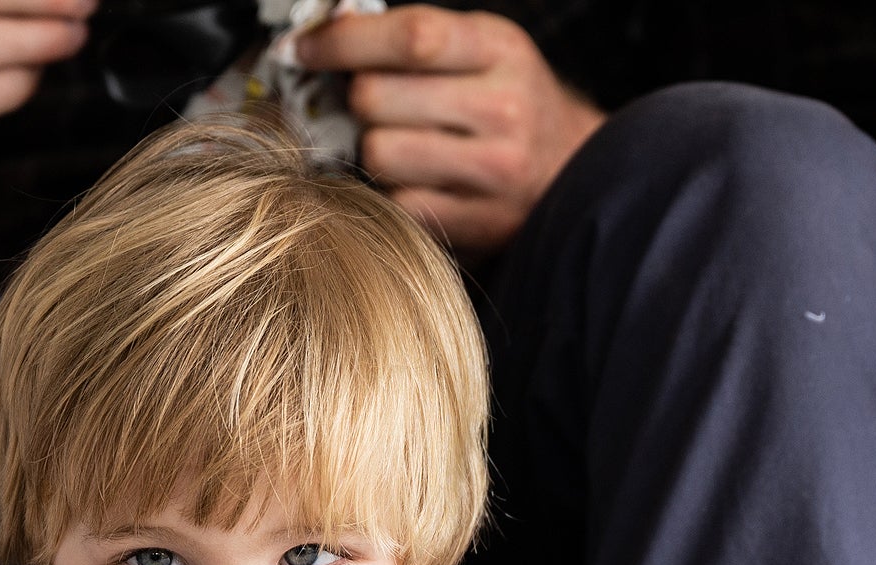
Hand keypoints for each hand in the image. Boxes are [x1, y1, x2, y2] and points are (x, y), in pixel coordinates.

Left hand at [292, 4, 601, 256]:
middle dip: (358, 98)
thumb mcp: (481, 48)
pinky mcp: (476, 222)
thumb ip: (415, 38)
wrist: (573, 170)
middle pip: (376, 99)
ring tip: (399, 141)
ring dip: (371, 148)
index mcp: (500, 49)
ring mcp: (491, 170)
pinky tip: (412, 178)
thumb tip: (326, 30)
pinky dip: (389, 191)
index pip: (409, 37)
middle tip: (372, 102)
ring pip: (379, 154)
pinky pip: (396, 204)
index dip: (342, 40)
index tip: (301, 48)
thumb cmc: (509, 101)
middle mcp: (501, 108)